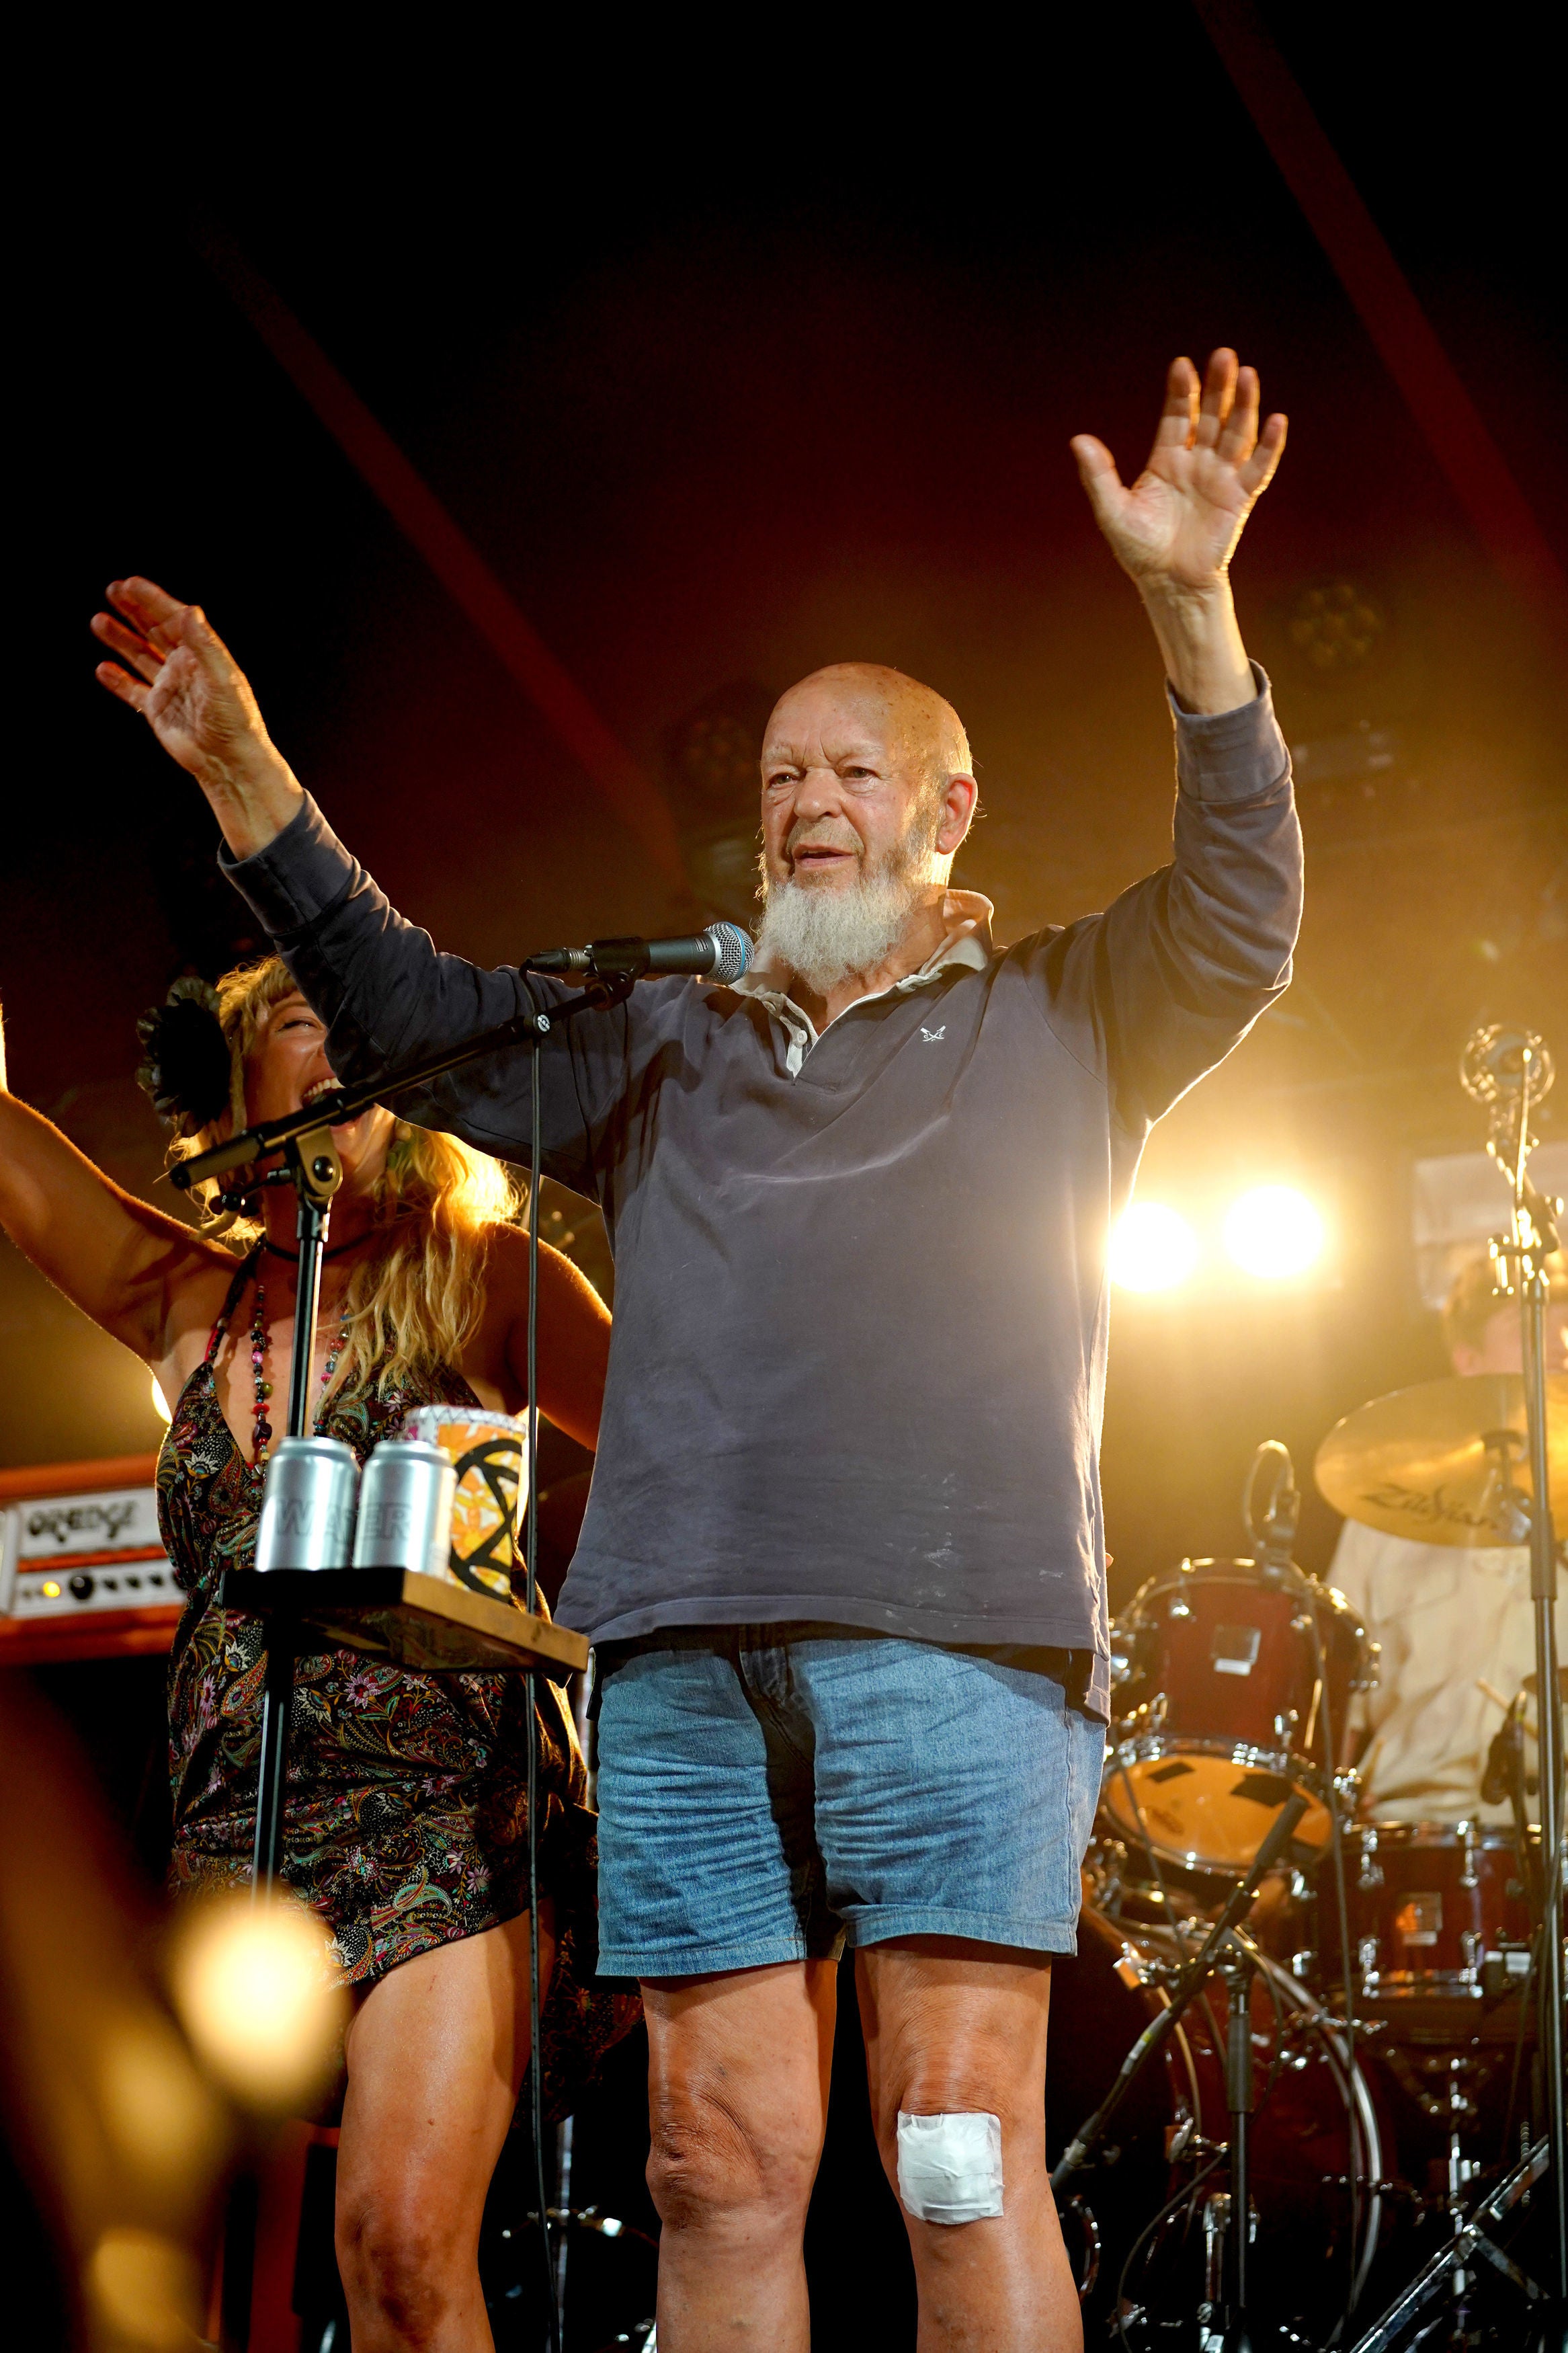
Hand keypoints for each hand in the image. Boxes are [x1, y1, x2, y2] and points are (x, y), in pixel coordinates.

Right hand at [91, 578, 302, 855]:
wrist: (229, 762)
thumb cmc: (235, 722)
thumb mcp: (222, 679)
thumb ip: (205, 644)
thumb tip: (190, 610)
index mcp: (202, 654)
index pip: (174, 619)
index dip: (152, 600)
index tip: (130, 584)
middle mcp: (185, 666)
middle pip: (154, 630)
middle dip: (134, 610)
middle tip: (113, 589)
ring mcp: (170, 687)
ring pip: (140, 655)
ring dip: (120, 638)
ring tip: (99, 620)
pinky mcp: (158, 710)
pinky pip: (132, 690)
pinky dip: (117, 680)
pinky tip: (103, 668)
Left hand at [1071, 350, 1285, 596]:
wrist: (1168, 583)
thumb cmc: (1139, 548)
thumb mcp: (1113, 510)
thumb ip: (1098, 475)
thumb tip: (1078, 440)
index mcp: (1167, 459)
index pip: (1177, 415)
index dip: (1181, 391)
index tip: (1182, 366)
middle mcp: (1197, 462)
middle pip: (1211, 415)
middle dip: (1217, 387)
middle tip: (1224, 356)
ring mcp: (1221, 477)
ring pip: (1236, 433)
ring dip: (1244, 405)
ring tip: (1248, 374)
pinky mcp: (1240, 497)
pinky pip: (1258, 467)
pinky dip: (1270, 446)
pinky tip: (1276, 420)